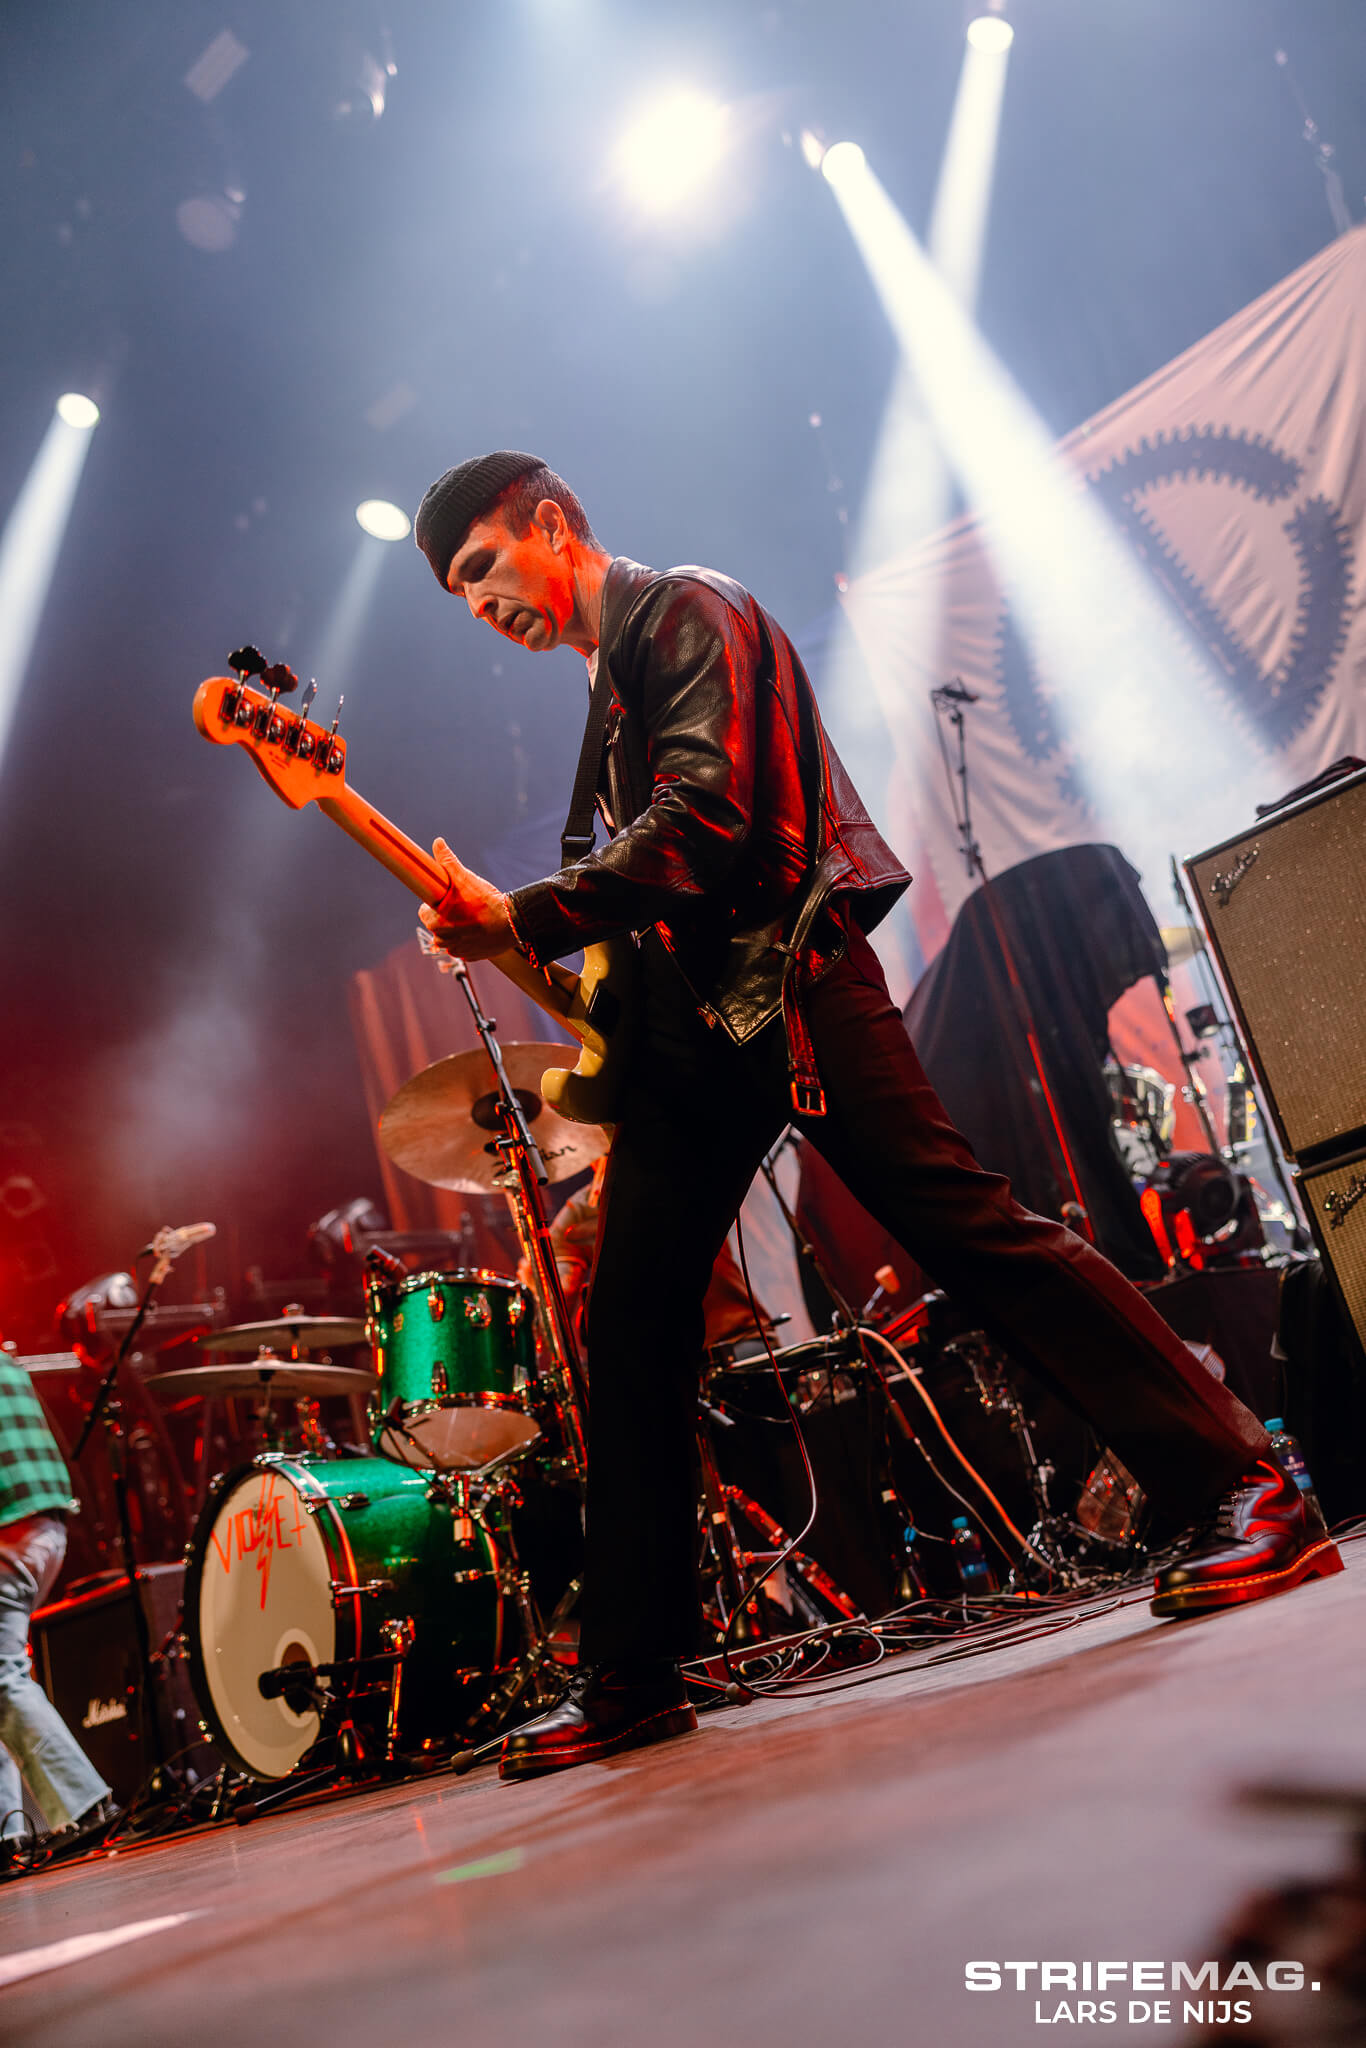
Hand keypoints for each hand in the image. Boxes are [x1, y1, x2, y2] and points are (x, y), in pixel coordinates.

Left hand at [417, 838, 513, 959]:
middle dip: (446, 917)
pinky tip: (478, 930)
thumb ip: (448, 861)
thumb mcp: (465, 878)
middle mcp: (442, 940)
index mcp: (435, 922)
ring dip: (457, 930)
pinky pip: (463, 947)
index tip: (448, 900)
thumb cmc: (486, 902)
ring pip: (450, 938)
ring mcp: (456, 950)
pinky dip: (468, 940)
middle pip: (437, 925)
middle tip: (463, 907)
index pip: (424, 912)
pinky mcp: (469, 956)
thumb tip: (438, 843)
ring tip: (472, 919)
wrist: (511, 923)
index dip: (436, 904)